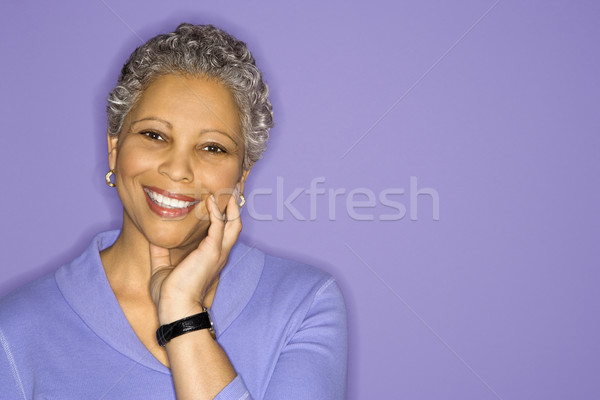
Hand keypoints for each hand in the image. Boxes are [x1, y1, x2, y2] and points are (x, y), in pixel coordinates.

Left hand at [149, 188, 241, 322]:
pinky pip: (219, 225)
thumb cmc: (170, 295)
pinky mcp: (212, 251)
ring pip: (233, 223)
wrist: (175, 308)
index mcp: (210, 258)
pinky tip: (210, 200)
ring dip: (231, 205)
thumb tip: (153, 239)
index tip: (219, 201)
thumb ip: (160, 253)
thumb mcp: (162, 269)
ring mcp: (218, 252)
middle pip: (235, 225)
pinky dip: (216, 211)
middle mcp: (219, 254)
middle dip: (234, 206)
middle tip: (232, 189)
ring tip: (228, 189)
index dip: (224, 216)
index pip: (223, 233)